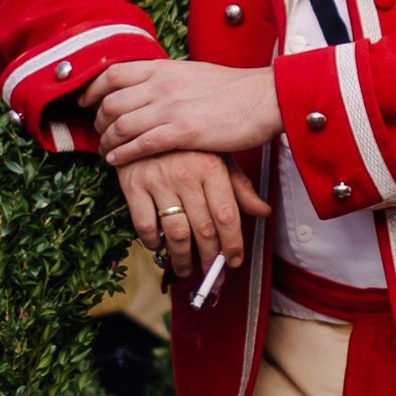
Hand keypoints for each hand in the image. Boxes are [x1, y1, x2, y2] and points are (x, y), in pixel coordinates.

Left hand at [87, 59, 283, 167]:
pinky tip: (117, 161)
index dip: (92, 91)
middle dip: (97, 121)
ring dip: (107, 142)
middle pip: (110, 102)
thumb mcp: (193, 73)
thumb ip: (167, 79)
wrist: (262, 98)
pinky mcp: (182, 132)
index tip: (85, 104)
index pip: (112, 74)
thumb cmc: (233, 89)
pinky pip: (140, 144)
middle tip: (97, 134)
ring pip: (120, 125)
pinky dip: (123, 154)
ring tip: (105, 152)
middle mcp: (161, 85)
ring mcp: (170, 108)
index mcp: (163, 69)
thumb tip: (150, 84)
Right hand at [117, 152, 271, 281]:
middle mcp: (186, 174)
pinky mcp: (133, 185)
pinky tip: (159, 246)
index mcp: (211, 167)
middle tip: (211, 273)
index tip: (233, 262)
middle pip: (204, 230)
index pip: (227, 217)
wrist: (142, 122)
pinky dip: (153, 243)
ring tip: (186, 269)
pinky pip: (145, 225)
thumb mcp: (218, 157)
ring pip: (176, 233)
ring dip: (182, 259)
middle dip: (210, 259)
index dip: (233, 245)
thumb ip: (240, 187)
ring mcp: (158, 180)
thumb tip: (263, 212)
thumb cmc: (186, 144)